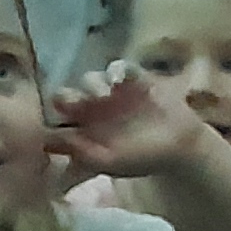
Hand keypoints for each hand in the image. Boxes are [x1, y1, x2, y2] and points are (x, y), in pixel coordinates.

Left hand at [40, 58, 205, 179]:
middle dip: (65, 96)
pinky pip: (119, 67)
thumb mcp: (111, 162)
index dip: (49, 122)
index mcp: (84, 130)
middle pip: (67, 95)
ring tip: (103, 96)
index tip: (49, 122)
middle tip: (71, 103)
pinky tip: (121, 80)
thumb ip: (85, 155)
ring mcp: (112, 92)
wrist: (181, 146)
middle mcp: (93, 110)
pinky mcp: (132, 79)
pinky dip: (118, 70)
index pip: (57, 123)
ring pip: (90, 80)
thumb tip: (56, 142)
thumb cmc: (144, 158)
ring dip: (92, 85)